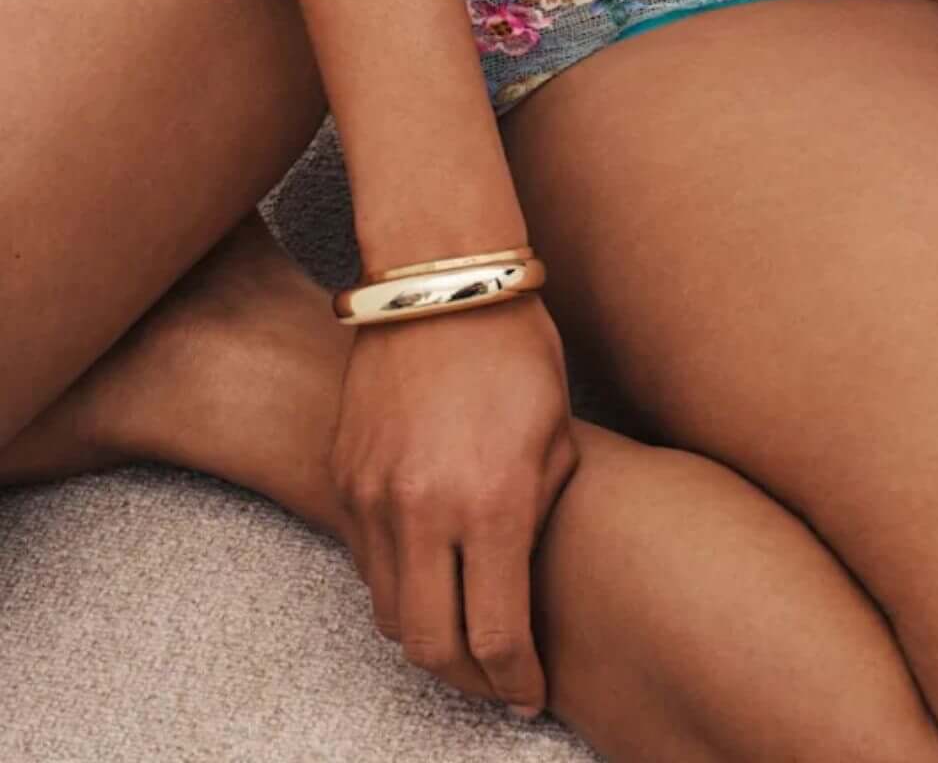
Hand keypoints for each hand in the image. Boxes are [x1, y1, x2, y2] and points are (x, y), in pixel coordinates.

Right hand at [331, 289, 580, 718]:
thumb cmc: (516, 348)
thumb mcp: (556, 437)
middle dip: (468, 679)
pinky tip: (431, 571)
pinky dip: (399, 584)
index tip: (531, 693)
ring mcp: (374, 498)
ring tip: (465, 630)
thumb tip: (525, 585)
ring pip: (391, 614)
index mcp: (492, 503)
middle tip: (496, 678)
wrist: (440, 281)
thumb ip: (537, 518)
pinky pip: (366, 565)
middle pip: (431, 648)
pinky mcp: (344, 479)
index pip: (497, 634)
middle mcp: (425, 511)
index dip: (516, 680)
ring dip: (428, 635)